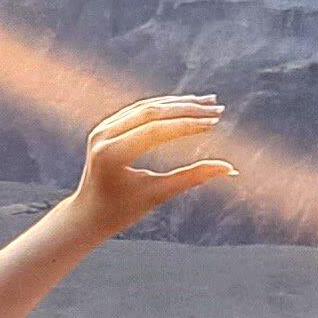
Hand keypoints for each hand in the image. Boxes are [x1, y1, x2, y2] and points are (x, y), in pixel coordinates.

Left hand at [72, 95, 234, 236]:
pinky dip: (163, 108)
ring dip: (177, 104)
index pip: (155, 130)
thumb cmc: (123, 210)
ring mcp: (102, 129)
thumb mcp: (158, 194)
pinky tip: (186, 107)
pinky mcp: (105, 127)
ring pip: (145, 107)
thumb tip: (228, 169)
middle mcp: (103, 136)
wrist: (88, 214)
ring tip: (208, 104)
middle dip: (187, 109)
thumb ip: (192, 178)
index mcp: (112, 154)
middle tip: (217, 109)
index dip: (187, 124)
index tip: (214, 123)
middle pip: (151, 112)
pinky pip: (138, 111)